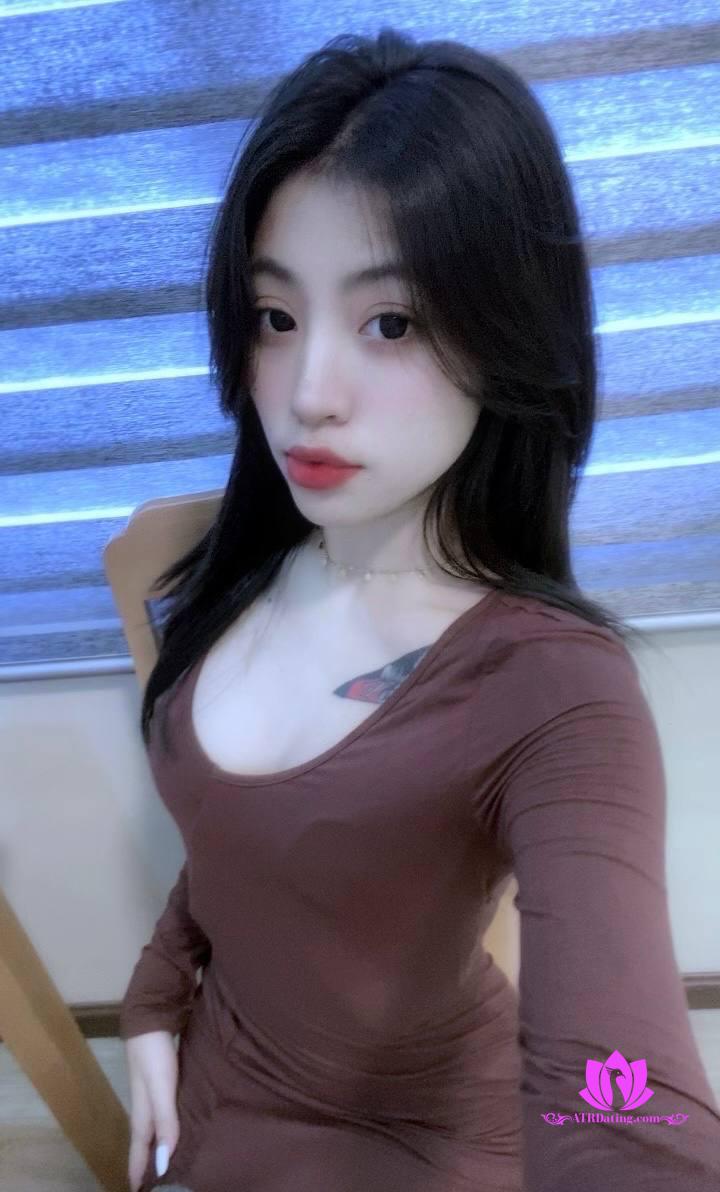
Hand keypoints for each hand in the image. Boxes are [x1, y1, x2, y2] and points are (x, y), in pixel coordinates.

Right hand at [126, 1030, 180, 1191]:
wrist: (151, 1017)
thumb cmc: (154, 1055)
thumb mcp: (161, 1089)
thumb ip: (164, 1123)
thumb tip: (163, 1163)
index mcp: (143, 1111)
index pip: (139, 1148)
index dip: (139, 1169)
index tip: (137, 1190)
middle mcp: (145, 1103)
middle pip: (143, 1138)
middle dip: (145, 1159)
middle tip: (148, 1179)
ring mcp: (152, 1089)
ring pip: (152, 1123)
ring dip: (153, 1142)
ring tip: (160, 1156)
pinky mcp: (160, 1076)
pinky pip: (162, 1108)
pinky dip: (164, 1122)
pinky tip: (173, 1120)